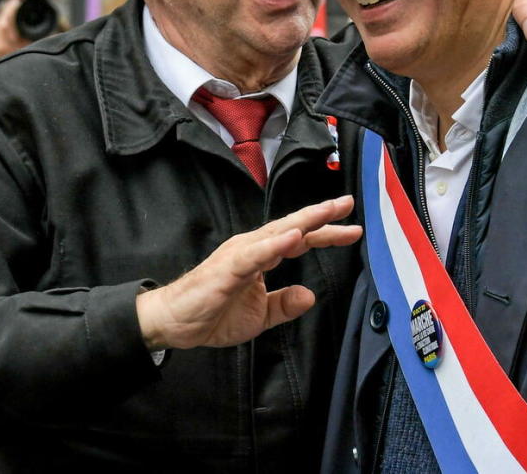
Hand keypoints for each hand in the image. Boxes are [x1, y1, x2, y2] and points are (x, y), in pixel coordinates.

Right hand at [136, 196, 361, 350]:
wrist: (173, 323)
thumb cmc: (210, 313)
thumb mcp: (259, 315)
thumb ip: (284, 305)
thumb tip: (310, 295)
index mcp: (260, 255)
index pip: (299, 240)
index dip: (326, 233)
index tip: (353, 230)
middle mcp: (252, 248)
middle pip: (293, 227)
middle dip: (322, 215)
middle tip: (348, 203)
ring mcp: (240, 255)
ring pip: (277, 232)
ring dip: (304, 221)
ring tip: (328, 211)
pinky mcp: (227, 268)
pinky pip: (256, 254)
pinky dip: (276, 244)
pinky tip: (294, 237)